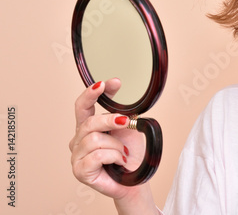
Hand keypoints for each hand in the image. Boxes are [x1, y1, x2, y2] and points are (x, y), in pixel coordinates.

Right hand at [69, 79, 145, 198]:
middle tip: (125, 122)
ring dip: (116, 145)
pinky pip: (98, 155)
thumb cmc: (129, 155)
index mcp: (87, 128)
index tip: (106, 83)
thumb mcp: (127, 128)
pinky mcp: (80, 171)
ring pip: (95, 139)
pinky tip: (119, 161)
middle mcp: (78, 141)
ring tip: (123, 153)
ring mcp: (76, 156)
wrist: (135, 179)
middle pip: (89, 122)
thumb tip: (122, 99)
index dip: (91, 93)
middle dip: (110, 120)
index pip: (82, 106)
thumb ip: (121, 113)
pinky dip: (114, 156)